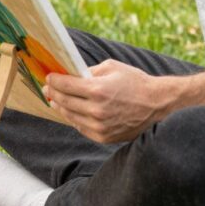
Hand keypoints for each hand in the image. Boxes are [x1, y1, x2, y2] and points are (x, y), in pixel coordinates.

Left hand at [43, 59, 168, 143]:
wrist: (157, 105)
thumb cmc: (135, 82)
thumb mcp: (111, 68)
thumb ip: (88, 71)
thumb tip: (70, 74)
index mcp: (97, 90)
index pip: (65, 86)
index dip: (53, 80)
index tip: (48, 77)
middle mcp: (96, 111)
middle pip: (64, 102)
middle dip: (53, 93)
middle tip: (47, 88)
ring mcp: (100, 127)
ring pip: (70, 116)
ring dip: (60, 107)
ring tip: (55, 100)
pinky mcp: (104, 137)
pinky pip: (81, 128)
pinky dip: (74, 118)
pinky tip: (71, 111)